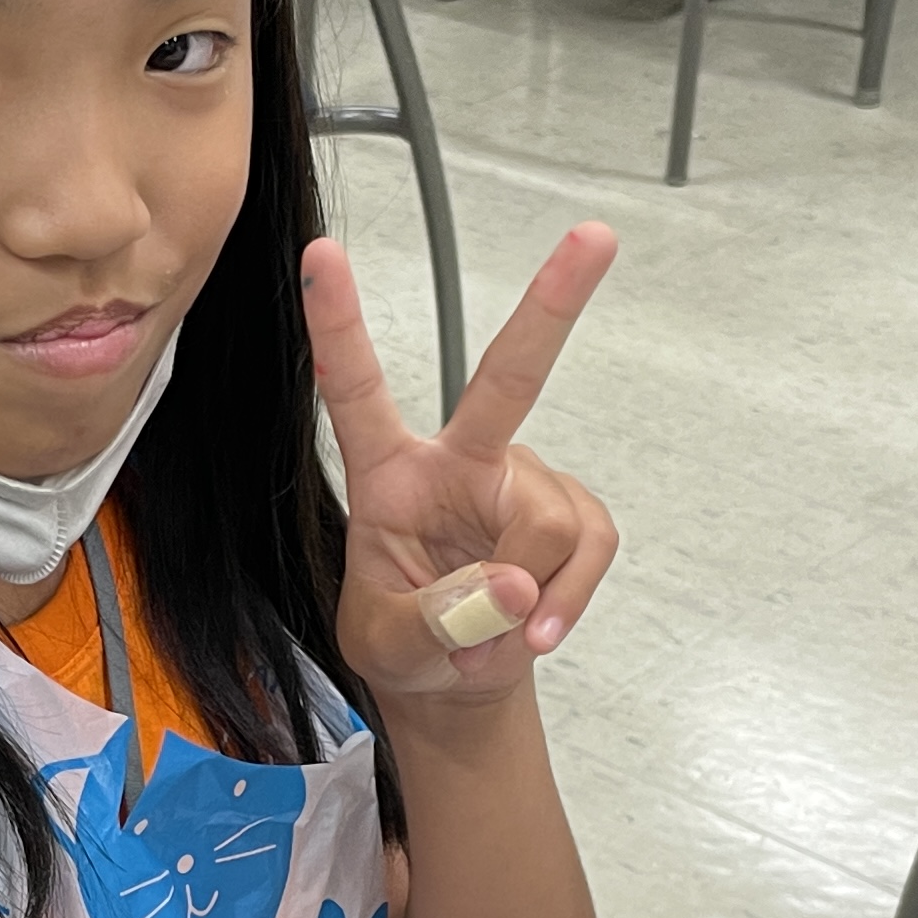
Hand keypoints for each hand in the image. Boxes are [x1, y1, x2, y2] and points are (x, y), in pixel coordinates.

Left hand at [303, 224, 621, 712]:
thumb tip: (513, 586)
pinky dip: (567, 603)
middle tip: (595, 236)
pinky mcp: (573, 516)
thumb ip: (432, 619)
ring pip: (547, 524)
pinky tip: (537, 630)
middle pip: (511, 377)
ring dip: (528, 597)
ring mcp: (522, 483)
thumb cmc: (406, 644)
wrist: (458, 682)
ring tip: (491, 634)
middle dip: (553, 306)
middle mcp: (460, 460)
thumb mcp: (386, 646)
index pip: (357, 389)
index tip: (322, 253)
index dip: (338, 323)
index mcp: (389, 473)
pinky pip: (587, 551)